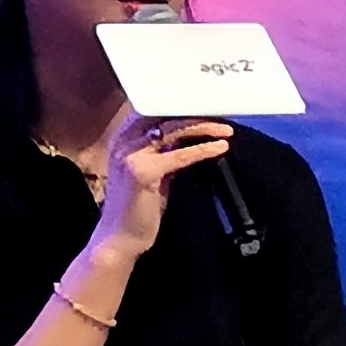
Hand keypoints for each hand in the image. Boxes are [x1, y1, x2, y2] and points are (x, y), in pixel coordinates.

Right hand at [92, 114, 233, 259]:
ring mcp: (130, 156)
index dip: (180, 107)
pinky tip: (219, 148)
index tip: (205, 108)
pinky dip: (202, 149)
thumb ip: (164, 153)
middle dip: (195, 113)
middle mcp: (123, 142)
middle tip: (221, 115)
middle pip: (163, 115)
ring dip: (203, 127)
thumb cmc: (136, 209)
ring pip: (172, 129)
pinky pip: (179, 155)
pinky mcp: (142, 172)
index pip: (153, 110)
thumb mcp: (152, 173)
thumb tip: (187, 139)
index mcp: (123, 139)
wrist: (120, 239)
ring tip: (225, 130)